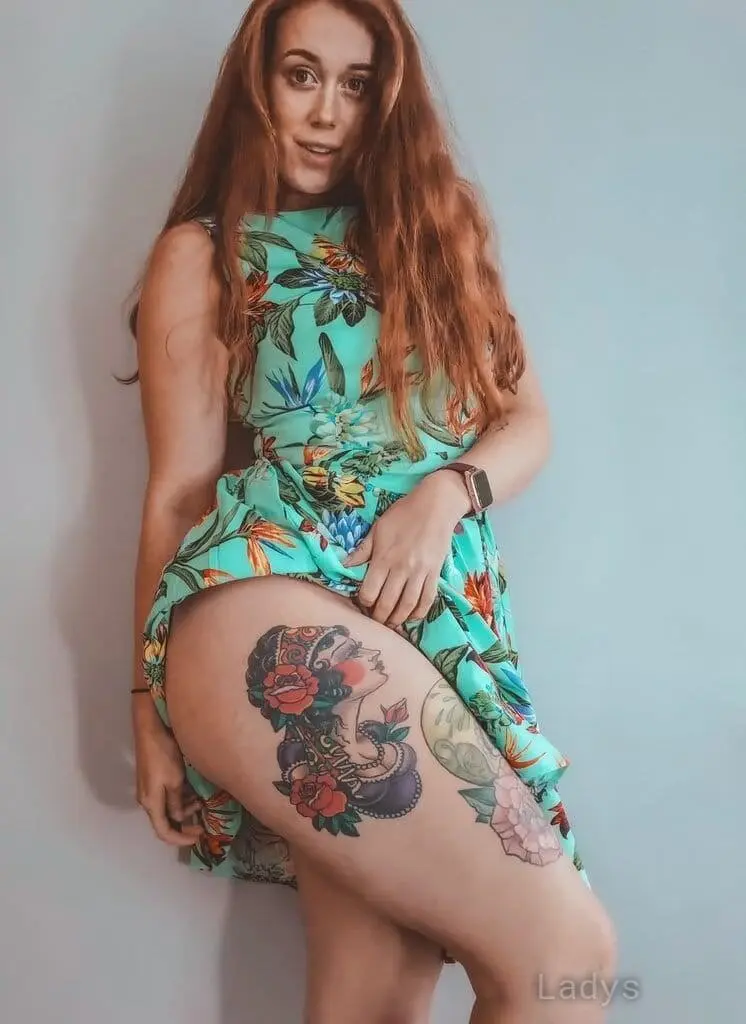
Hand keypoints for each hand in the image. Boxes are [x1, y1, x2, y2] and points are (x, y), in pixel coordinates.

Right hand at [133, 711, 203, 846]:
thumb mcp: (175, 781)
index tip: (199, 837)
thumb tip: (179, 818)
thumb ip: (177, 803)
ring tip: (201, 802)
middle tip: (203, 822)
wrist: (150, 728)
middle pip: (165, 822)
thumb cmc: (164, 754)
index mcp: (151, 803)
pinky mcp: (152, 779)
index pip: (163, 832)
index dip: (181, 839)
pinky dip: (180, 799)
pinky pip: (166, 797)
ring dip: (184, 810)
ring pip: (166, 809)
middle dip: (184, 825)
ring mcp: (148, 789)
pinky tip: (193, 792)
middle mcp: (147, 800)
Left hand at [344, 469, 470, 626]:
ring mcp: (420, 572)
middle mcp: (401, 569)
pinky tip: (412, 617)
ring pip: (407, 605)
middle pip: (387, 603)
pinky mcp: (435, 573)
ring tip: (391, 624)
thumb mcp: (378, 529)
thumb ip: (362, 551)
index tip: (362, 605)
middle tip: (375, 621)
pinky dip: (419, 612)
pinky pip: (427, 599)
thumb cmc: (403, 514)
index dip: (363, 603)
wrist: (435, 505)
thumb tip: (345, 565)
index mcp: (383, 558)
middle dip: (379, 617)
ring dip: (398, 619)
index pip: (369, 591)